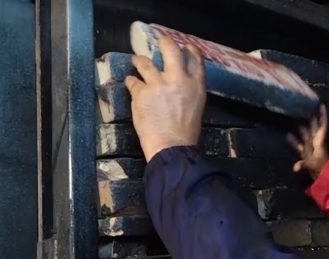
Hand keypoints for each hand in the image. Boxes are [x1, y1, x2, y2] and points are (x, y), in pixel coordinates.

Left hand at [125, 37, 205, 161]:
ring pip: (145, 62)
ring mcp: (158, 85)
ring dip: (140, 60)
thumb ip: (189, 89)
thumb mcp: (196, 106)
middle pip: (170, 49)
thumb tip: (179, 79)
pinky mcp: (141, 93)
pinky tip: (132, 84)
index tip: (183, 46)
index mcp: (196, 85)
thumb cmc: (187, 131)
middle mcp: (178, 80)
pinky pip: (133, 81)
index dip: (188, 48)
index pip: (194, 58)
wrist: (172, 146)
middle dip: (163, 42)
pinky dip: (131, 82)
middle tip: (159, 43)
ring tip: (137, 61)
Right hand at [288, 105, 328, 177]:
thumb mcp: (313, 165)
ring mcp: (309, 146)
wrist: (323, 176)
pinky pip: (298, 144)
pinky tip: (287, 134)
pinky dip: (293, 140)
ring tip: (293, 116)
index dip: (322, 116)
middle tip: (303, 105)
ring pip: (304, 133)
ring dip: (299, 126)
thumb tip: (295, 168)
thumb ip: (303, 165)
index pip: (322, 125)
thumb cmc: (321, 168)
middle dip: (308, 116)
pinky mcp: (304, 152)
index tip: (322, 105)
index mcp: (320, 140)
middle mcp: (315, 141)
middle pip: (312, 125)